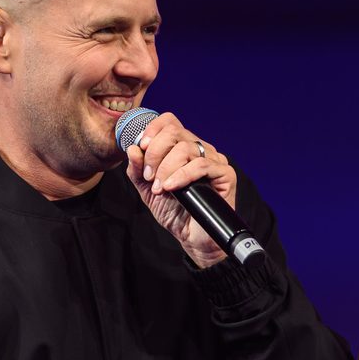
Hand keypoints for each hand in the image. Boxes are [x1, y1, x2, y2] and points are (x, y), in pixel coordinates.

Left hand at [123, 111, 238, 267]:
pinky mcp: (225, 174)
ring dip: (166, 168)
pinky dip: (182, 175)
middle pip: (175, 132)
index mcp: (182, 147)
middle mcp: (200, 149)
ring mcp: (214, 160)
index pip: (170, 121)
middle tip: (148, 176)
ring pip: (187, 148)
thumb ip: (137, 169)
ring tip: (159, 188)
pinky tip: (171, 188)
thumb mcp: (146, 189)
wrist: (191, 237)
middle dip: (155, 153)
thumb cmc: (173, 211)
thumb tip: (133, 148)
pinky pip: (202, 165)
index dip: (153, 129)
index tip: (142, 147)